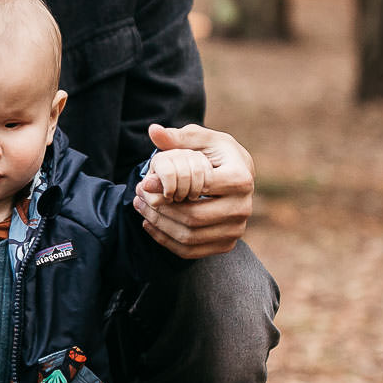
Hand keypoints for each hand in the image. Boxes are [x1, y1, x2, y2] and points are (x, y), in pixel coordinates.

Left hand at [133, 124, 253, 258]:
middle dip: (159, 209)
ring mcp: (236, 229)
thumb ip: (177, 137)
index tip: (145, 183)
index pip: (199, 187)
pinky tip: (150, 224)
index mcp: (240, 178)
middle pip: (193, 217)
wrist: (235, 176)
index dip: (167, 186)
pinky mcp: (227, 244)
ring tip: (141, 207)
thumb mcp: (200, 139)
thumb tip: (154, 131)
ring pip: (189, 237)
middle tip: (139, 197)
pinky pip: (190, 251)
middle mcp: (243, 207)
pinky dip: (165, 240)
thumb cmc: (215, 154)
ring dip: (159, 224)